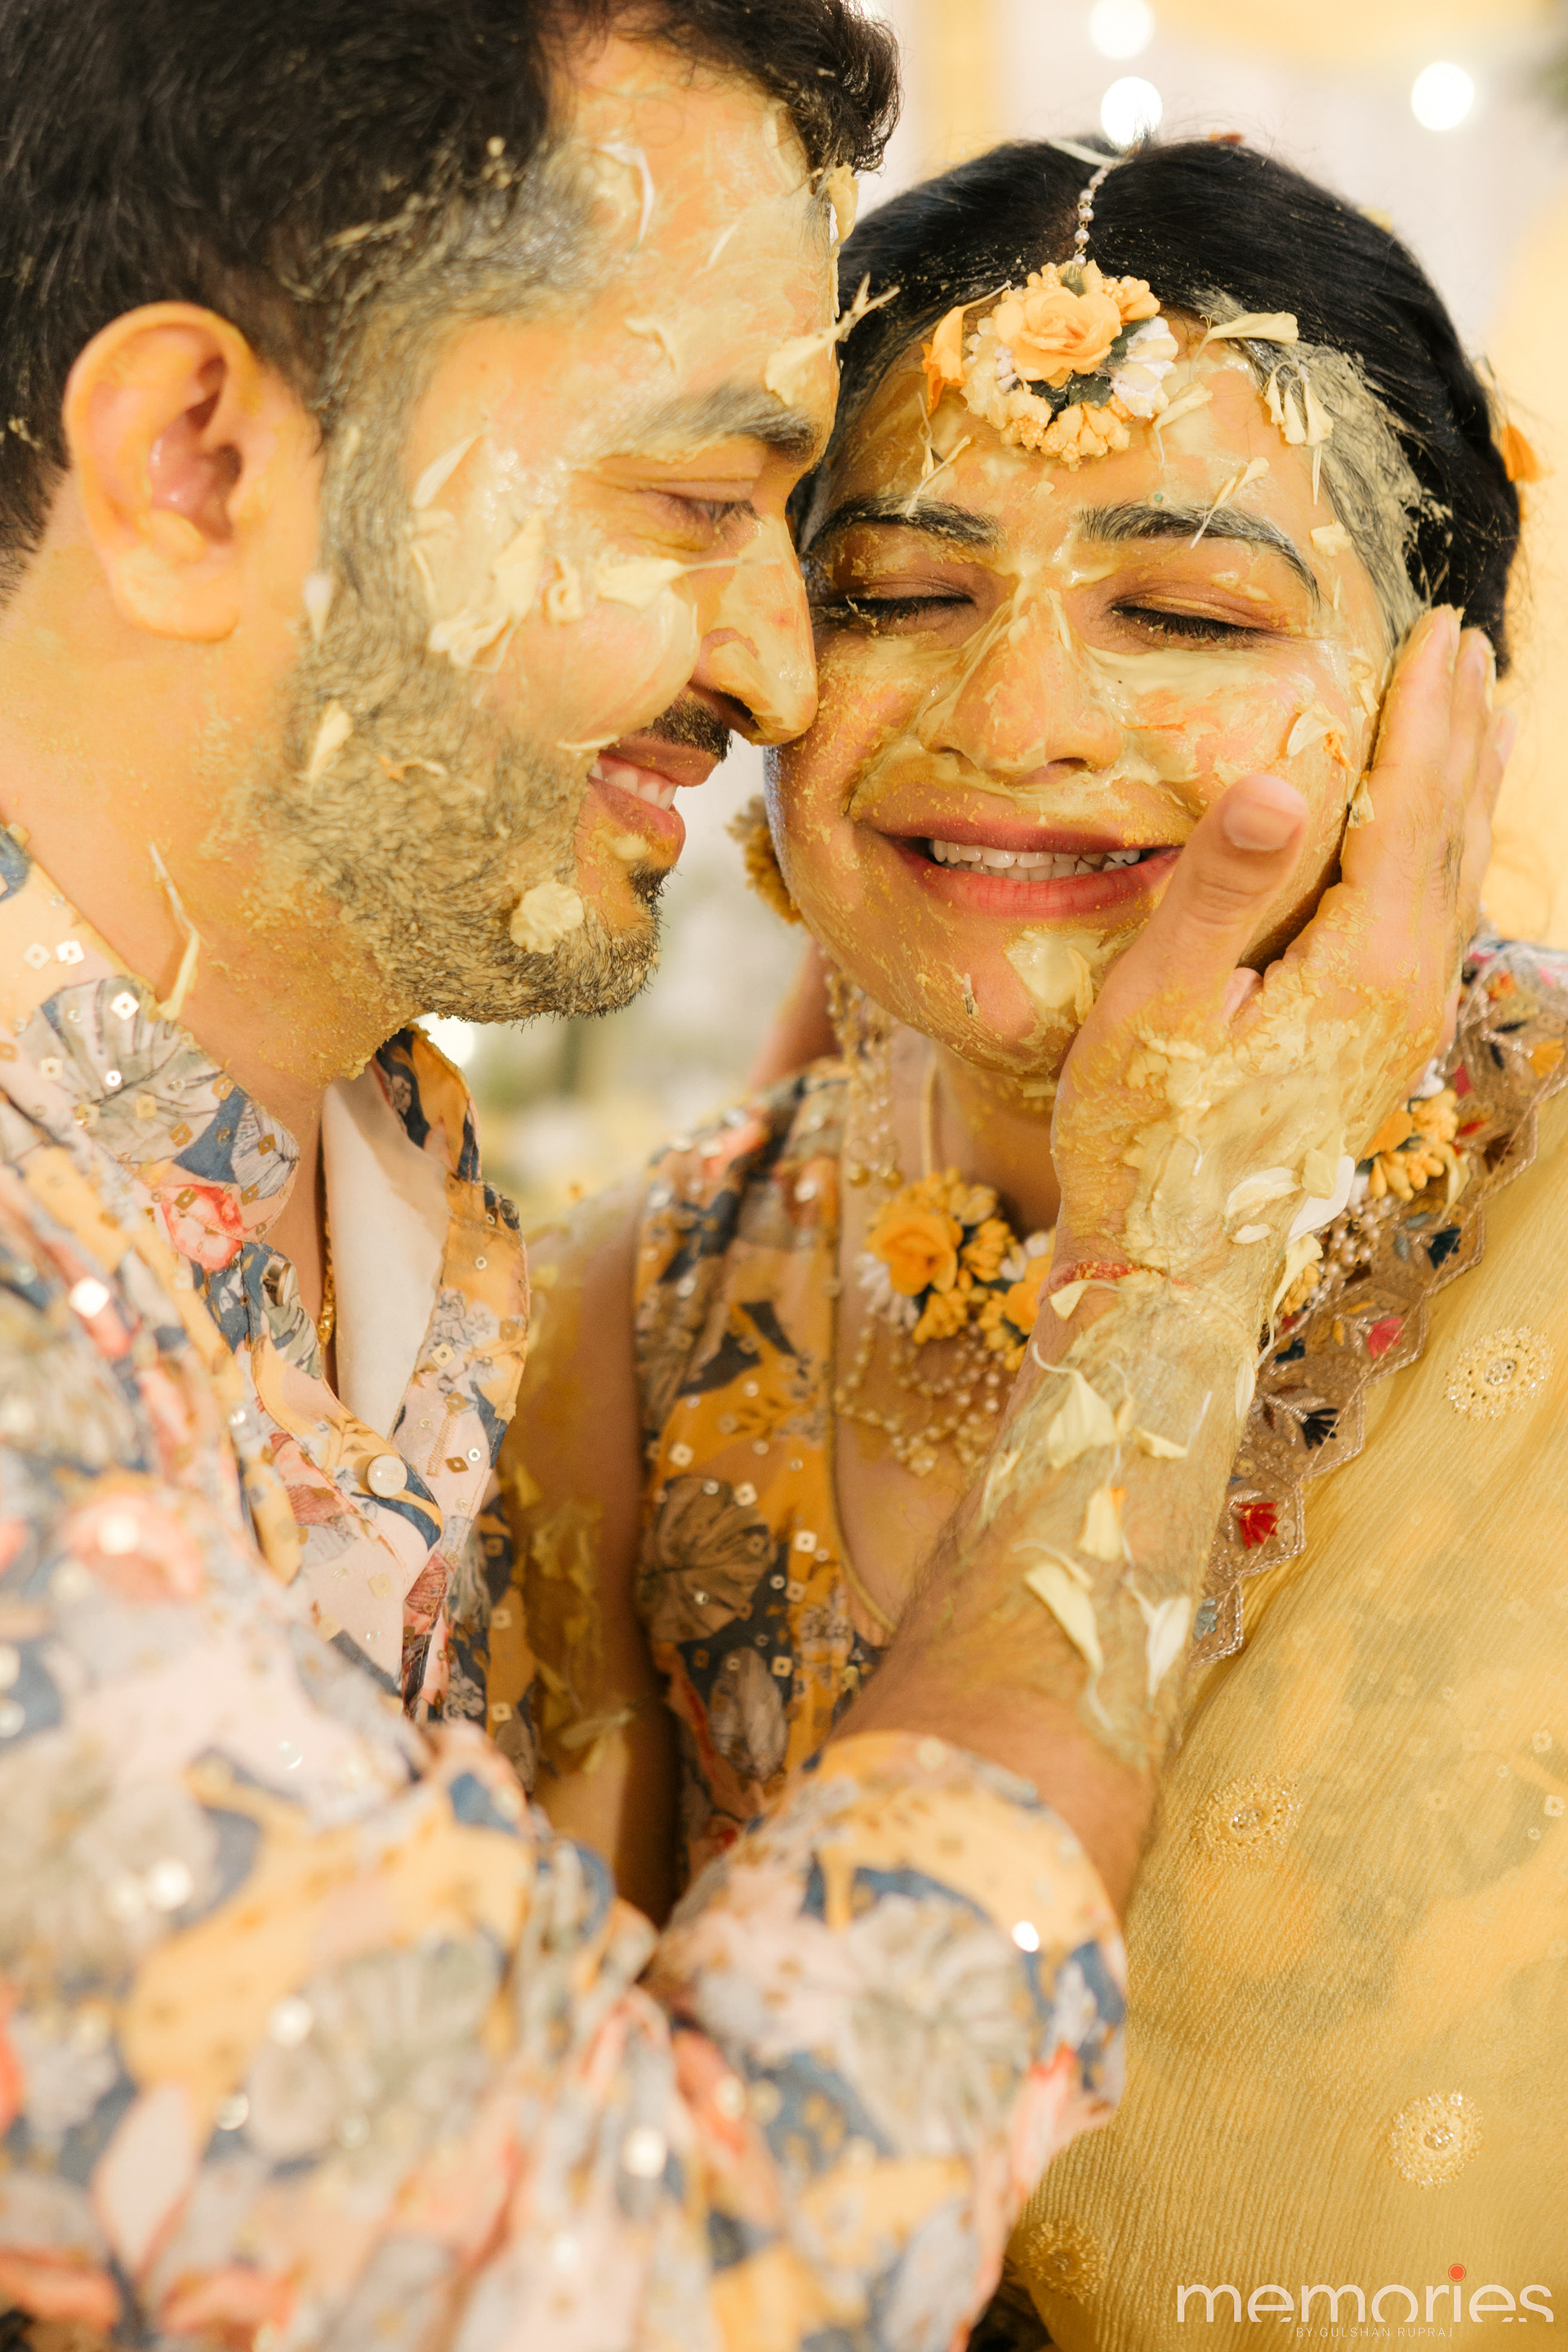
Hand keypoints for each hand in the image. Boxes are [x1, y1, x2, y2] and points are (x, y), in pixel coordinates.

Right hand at [1051, 608, 1507, 1301]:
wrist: (1172, 1264)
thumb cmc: (1144, 1134)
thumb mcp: (1158, 1003)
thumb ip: (1221, 889)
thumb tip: (1285, 787)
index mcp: (1361, 963)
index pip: (1407, 806)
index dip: (1422, 715)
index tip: (1437, 633)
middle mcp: (1403, 987)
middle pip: (1449, 831)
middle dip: (1461, 732)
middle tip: (1470, 645)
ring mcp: (1397, 1023)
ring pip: (1453, 878)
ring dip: (1465, 789)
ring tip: (1482, 719)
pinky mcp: (1375, 1048)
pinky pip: (1435, 923)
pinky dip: (1446, 858)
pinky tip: (1434, 852)